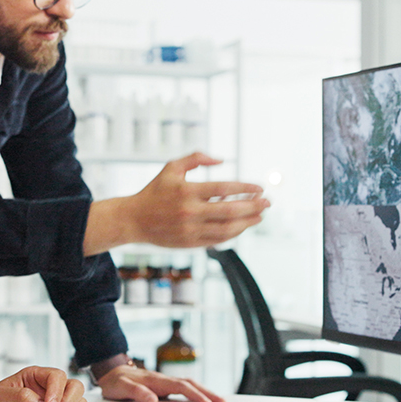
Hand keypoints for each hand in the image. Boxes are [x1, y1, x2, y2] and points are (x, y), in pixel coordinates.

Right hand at [84, 152, 268, 254]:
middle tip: (267, 202)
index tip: (259, 187)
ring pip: (227, 229)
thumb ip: (195, 158)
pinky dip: (233, 233)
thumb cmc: (154, 191)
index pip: (224, 188)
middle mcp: (190, 212)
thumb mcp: (171, 168)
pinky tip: (242, 226)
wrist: (133, 220)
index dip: (245, 187)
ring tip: (259, 216)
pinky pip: (217, 239)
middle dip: (253, 206)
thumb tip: (221, 160)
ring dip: (247, 222)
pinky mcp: (189, 243)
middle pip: (230, 210)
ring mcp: (190, 230)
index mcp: (186, 191)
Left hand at [96, 362, 224, 401]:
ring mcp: (163, 383)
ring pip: (188, 385)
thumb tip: (152, 400)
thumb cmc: (115, 381)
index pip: (180, 387)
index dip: (194, 395)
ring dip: (203, 391)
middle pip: (189, 384)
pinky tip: (200, 399)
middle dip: (207, 392)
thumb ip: (136, 393)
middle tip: (222, 401)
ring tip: (218, 401)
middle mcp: (162, 380)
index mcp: (155, 381)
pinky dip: (195, 392)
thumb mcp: (121, 388)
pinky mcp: (162, 387)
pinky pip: (182, 388)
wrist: (110, 372)